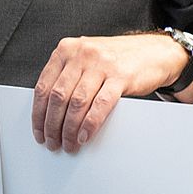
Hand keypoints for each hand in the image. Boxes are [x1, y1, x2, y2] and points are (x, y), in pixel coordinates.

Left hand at [32, 32, 192, 152]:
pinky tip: (85, 136)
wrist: (154, 51)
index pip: (43, 86)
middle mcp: (82, 54)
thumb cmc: (117, 58)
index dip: (38, 114)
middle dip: (52, 125)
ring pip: (76, 103)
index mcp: (66, 50)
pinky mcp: (121, 76)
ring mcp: (102, 64)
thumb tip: (47, 111)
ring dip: (69, 129)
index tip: (38, 131)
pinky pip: (100, 104)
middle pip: (58, 97)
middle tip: (52, 142)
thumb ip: (66, 76)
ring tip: (69, 143)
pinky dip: (90, 124)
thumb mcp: (85, 59)